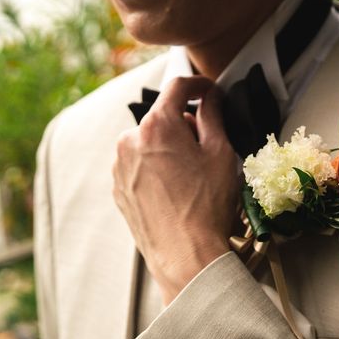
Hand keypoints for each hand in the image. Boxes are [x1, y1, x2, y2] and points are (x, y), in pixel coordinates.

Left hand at [113, 76, 237, 304]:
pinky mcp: (118, 188)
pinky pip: (139, 164)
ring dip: (169, 147)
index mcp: (156, 125)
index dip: (198, 84)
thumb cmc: (206, 204)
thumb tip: (210, 97)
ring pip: (150, 142)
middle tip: (207, 149)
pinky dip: (157, 167)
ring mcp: (120, 166)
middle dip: (185, 125)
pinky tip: (175, 191)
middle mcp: (130, 140)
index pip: (177, 87)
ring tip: (190, 177)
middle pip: (162, 117)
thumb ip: (212, 116)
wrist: (184, 254)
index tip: (209, 90)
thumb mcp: (220, 153)